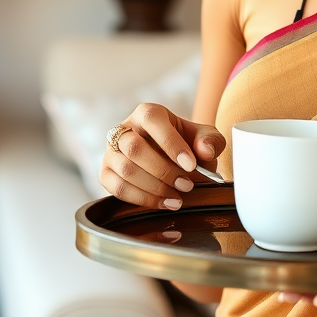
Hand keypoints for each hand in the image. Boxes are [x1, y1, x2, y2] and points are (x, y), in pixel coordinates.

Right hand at [99, 102, 225, 209]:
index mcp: (148, 113)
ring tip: (179, 197)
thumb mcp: (206, 137)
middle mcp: (125, 129)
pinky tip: (166, 203)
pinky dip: (144, 200)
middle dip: (164, 171)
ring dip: (154, 188)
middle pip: (135, 148)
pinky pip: (118, 189)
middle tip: (187, 185)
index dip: (171, 144)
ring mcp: (112, 152)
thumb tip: (205, 151)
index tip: (191, 165)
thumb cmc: (188, 144)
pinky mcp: (106, 174)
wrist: (175, 160)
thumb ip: (211, 140)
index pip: (153, 121)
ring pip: (125, 170)